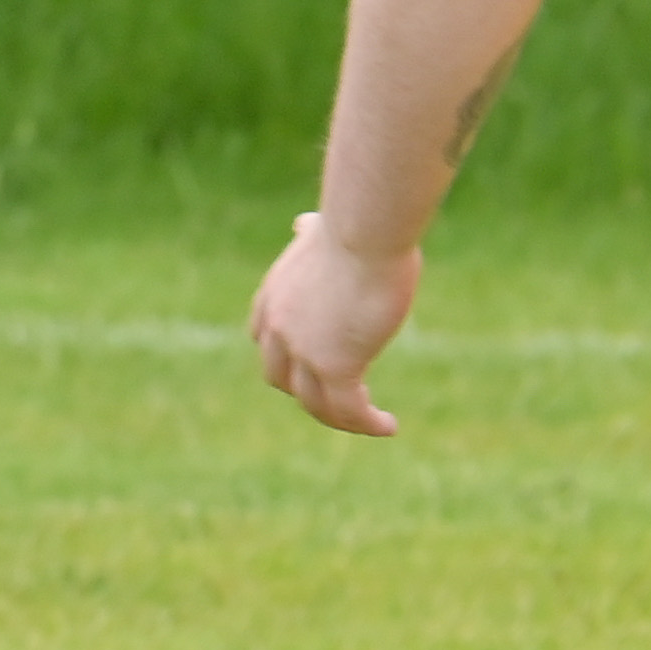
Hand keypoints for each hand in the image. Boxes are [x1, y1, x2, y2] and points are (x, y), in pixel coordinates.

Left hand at [249, 211, 419, 436]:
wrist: (364, 232)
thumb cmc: (354, 225)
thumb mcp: (321, 229)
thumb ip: (310, 234)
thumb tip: (305, 224)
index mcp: (274, 294)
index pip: (262, 338)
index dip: (284, 357)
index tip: (312, 363)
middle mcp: (279, 325)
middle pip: (280, 378)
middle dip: (306, 391)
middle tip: (341, 396)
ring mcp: (302, 349)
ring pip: (314, 404)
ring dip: (341, 418)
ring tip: (371, 420)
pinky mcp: (335, 366)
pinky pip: (348, 410)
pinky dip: (366, 423)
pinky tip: (387, 424)